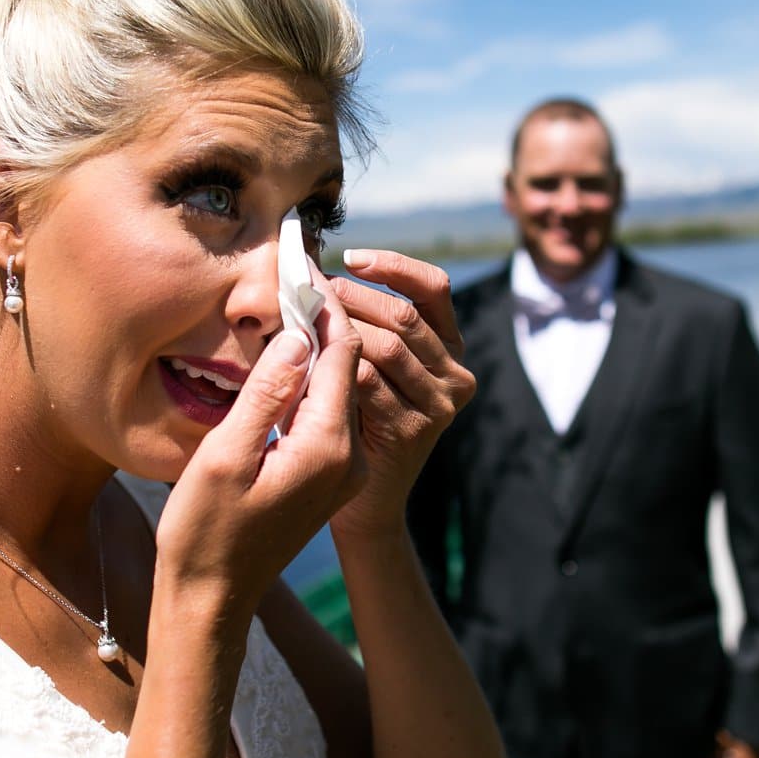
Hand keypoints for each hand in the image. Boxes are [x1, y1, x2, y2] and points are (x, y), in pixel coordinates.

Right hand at [157, 285, 365, 614]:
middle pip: (345, 367)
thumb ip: (267, 392)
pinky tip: (283, 362)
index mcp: (327, 446)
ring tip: (287, 308)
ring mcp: (339, 468)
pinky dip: (308, 382)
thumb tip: (299, 335)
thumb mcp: (226, 454)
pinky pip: (327, 413)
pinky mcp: (326, 476)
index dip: (321, 306)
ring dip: (315, 350)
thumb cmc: (205, 532)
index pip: (340, 354)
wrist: (211, 597)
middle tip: (294, 277)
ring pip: (337, 389)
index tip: (300, 267)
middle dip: (322, 321)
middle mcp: (346, 456)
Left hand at [328, 249, 475, 537]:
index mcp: (449, 347)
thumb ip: (360, 320)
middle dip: (351, 298)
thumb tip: (314, 266)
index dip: (393, 266)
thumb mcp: (368, 363)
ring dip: (339, 330)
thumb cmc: (354, 418)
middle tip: (308, 293)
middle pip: (403, 316)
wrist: (363, 500)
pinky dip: (335, 366)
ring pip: (386, 345)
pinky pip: (368, 381)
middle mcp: (455, 374)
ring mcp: (440, 404)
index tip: (350, 257)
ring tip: (302, 324)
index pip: (433, 288)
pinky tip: (309, 362)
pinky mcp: (415, 428)